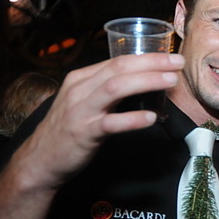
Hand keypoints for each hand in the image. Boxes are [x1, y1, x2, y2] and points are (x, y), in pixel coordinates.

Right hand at [16, 53, 182, 190]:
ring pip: (115, 88)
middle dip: (152, 63)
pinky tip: (151, 117)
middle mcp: (80, 90)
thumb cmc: (70, 128)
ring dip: (146, 82)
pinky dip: (132, 119)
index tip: (172, 58)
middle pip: (119, 69)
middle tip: (178, 63)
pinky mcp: (83, 133)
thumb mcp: (86, 101)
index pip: (118, 60)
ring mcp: (81, 111)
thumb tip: (145, 82)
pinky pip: (111, 123)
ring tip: (170, 81)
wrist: (40, 160)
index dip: (148, 57)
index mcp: (82, 78)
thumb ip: (109, 89)